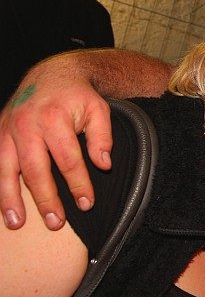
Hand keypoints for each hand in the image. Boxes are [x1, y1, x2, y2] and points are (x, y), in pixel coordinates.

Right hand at [0, 60, 112, 229]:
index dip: (78, 184)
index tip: (86, 203)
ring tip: (17, 223)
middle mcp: (26, 125)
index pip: (68, 160)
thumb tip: (103, 165)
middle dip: (45, 199)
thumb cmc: (78, 95)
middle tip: (56, 223)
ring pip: (6, 170)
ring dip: (10, 199)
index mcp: (54, 119)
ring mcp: (8, 129)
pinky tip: (2, 205)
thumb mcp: (99, 109)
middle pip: (35, 170)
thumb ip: (102, 137)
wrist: (52, 73)